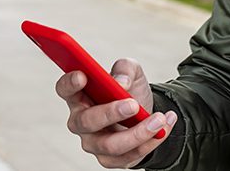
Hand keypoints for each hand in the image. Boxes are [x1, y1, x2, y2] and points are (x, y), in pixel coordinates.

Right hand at [56, 57, 178, 168]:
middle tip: (133, 104)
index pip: (65, 90)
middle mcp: (81, 121)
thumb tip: (121, 84)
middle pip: (86, 121)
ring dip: (138, 133)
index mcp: (80, 96)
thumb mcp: (131, 72)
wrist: (146, 111)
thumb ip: (125, 69)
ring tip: (159, 119)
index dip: (69, 83)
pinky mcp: (110, 159)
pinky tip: (165, 126)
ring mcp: (93, 143)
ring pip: (111, 145)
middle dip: (110, 113)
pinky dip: (150, 141)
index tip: (84, 75)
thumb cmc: (130, 90)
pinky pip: (129, 156)